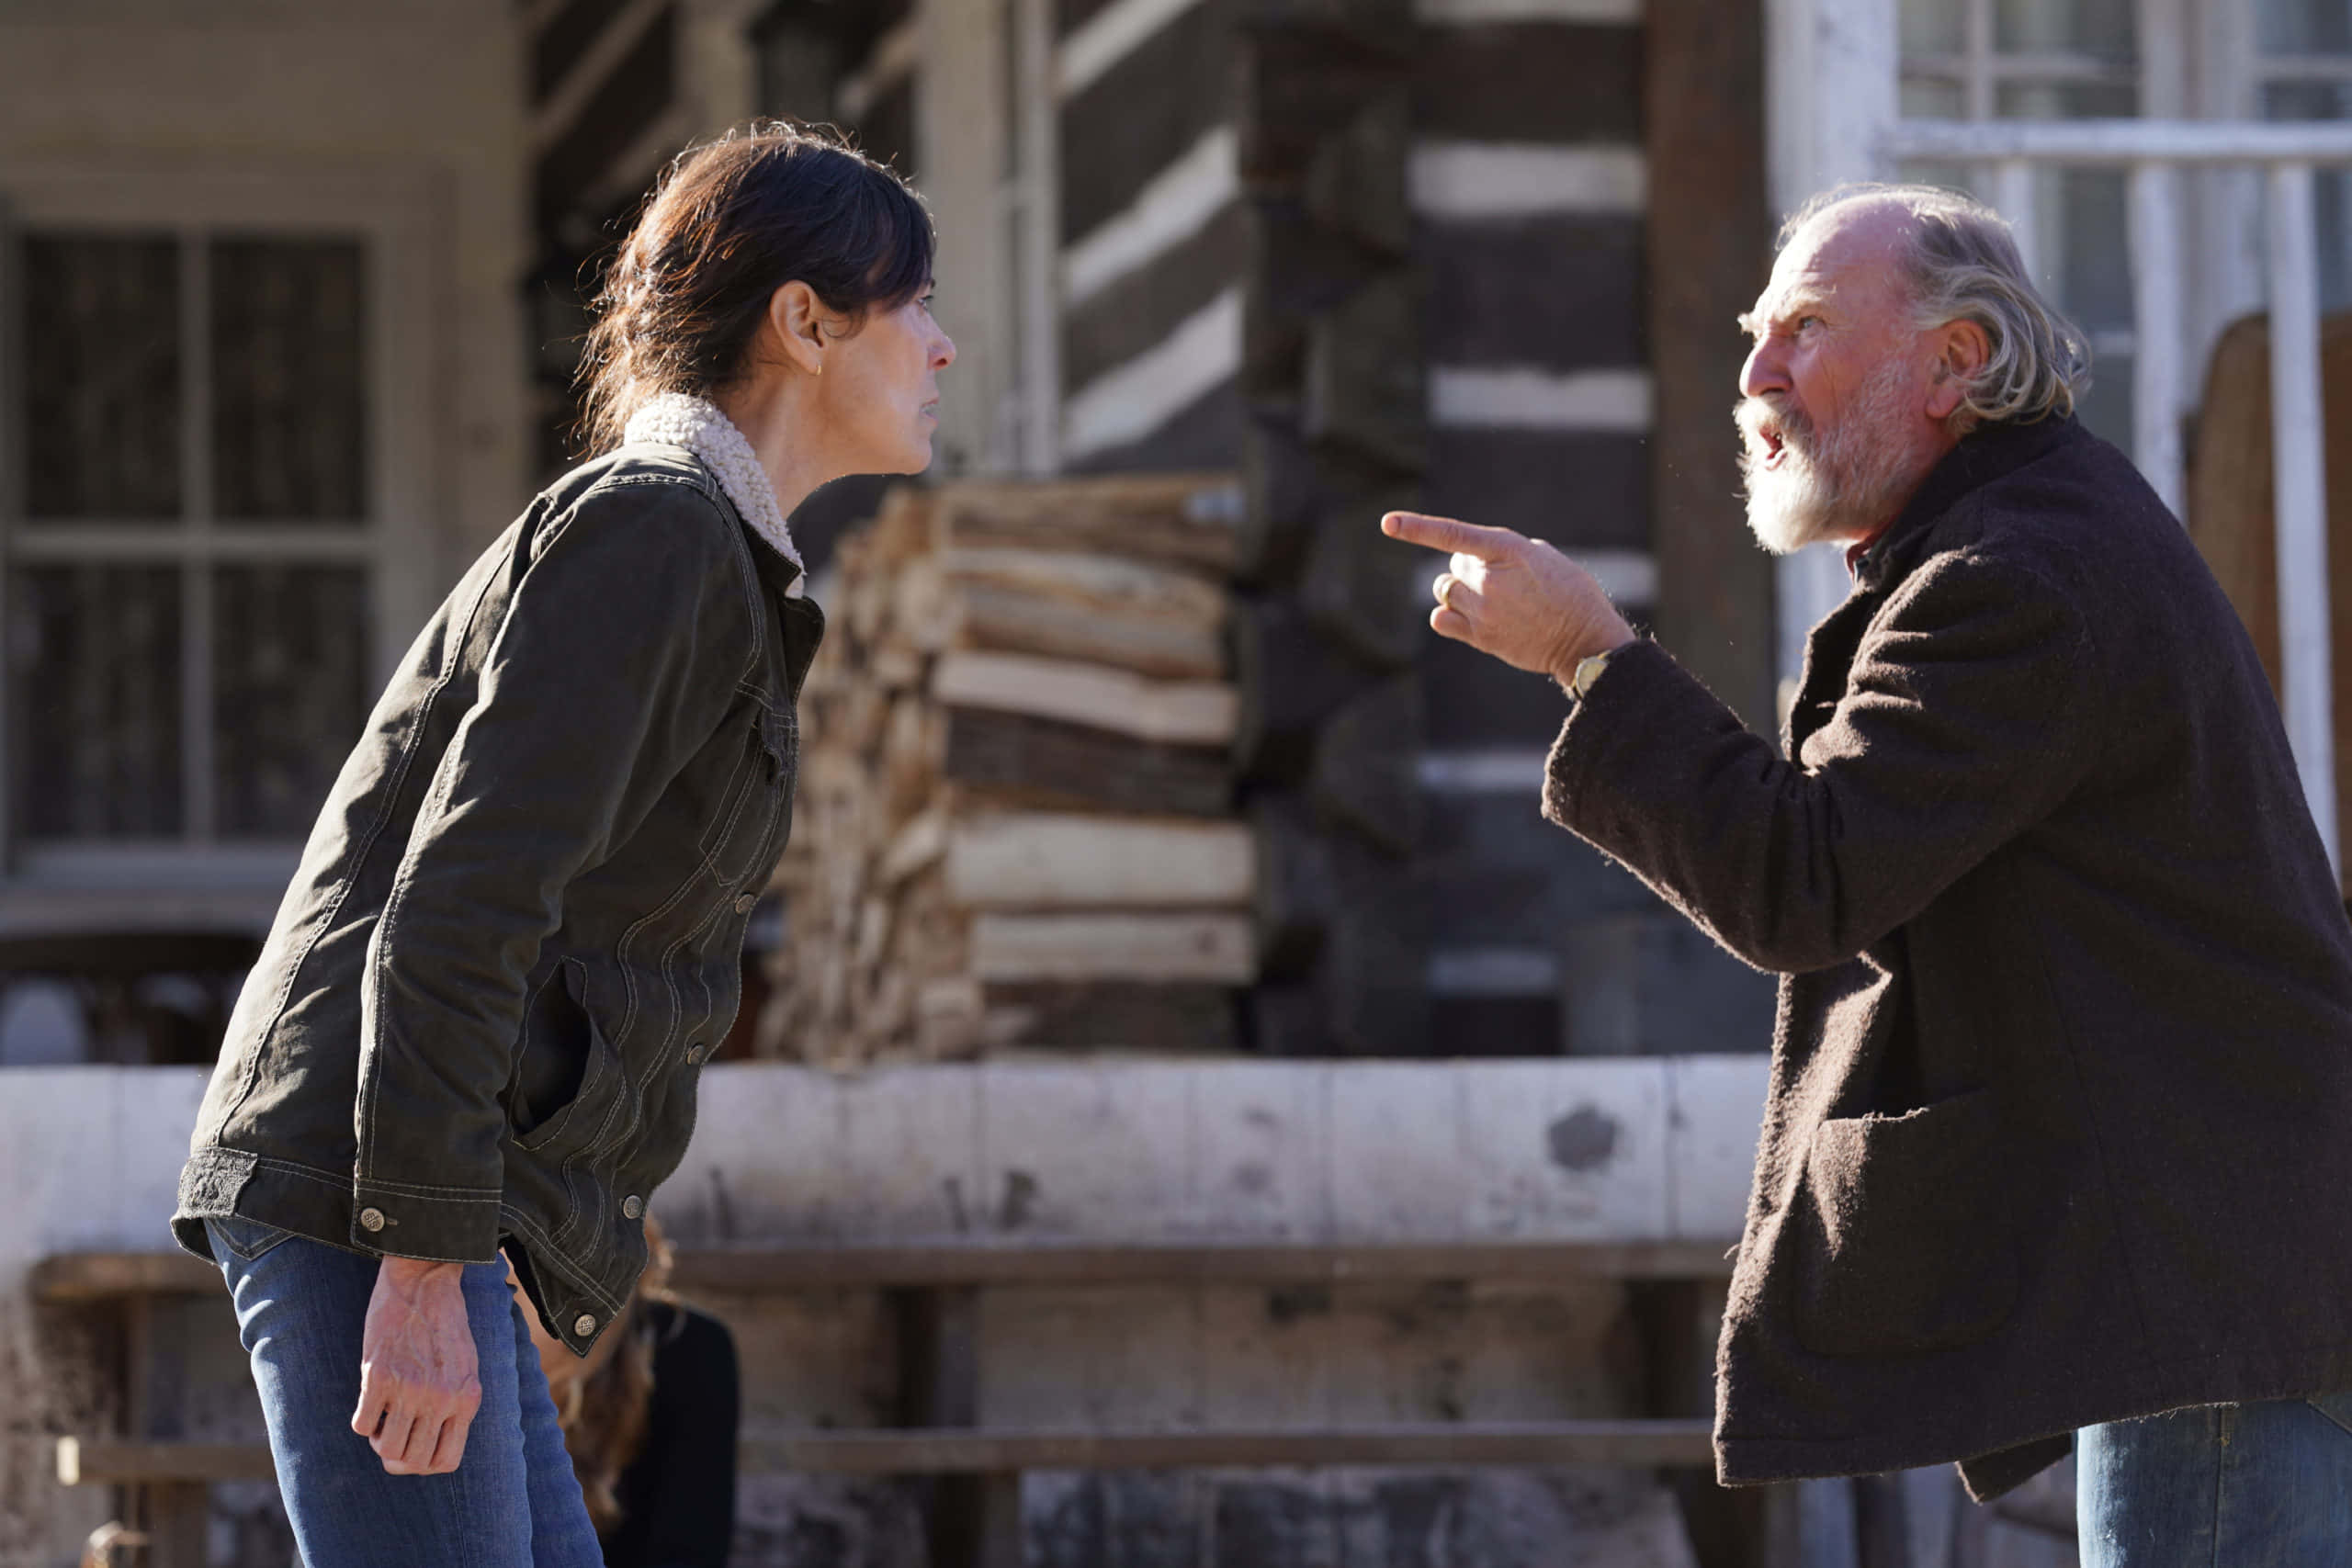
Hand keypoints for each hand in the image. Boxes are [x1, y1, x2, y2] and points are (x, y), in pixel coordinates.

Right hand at [352, 1257, 480, 1475]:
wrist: (424, 1281)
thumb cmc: (444, 1324)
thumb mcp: (466, 1367)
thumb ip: (456, 1404)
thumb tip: (432, 1446)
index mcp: (467, 1399)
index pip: (446, 1462)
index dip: (424, 1464)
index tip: (414, 1447)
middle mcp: (442, 1398)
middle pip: (412, 1462)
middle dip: (397, 1457)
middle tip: (392, 1434)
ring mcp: (411, 1389)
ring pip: (386, 1450)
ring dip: (379, 1439)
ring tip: (383, 1414)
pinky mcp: (379, 1376)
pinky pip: (362, 1426)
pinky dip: (362, 1420)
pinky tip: (371, 1399)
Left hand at [1381, 511, 1635, 681]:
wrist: (1584, 640)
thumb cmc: (1571, 594)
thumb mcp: (1543, 557)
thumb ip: (1505, 551)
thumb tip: (1474, 557)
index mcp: (1509, 551)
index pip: (1454, 535)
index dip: (1417, 528)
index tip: (1388, 523)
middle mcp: (1490, 580)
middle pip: (1454, 565)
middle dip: (1469, 567)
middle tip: (1500, 580)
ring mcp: (1482, 610)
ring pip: (1445, 590)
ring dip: (1461, 590)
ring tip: (1492, 600)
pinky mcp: (1479, 637)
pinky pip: (1441, 619)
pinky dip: (1448, 615)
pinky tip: (1471, 616)